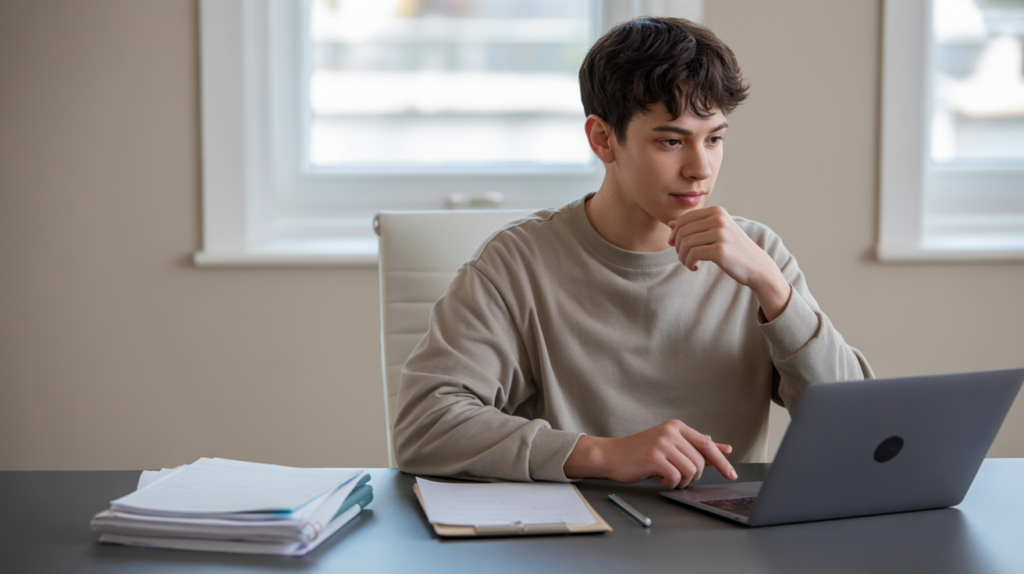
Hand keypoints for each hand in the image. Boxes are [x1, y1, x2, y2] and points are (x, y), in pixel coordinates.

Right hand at [563, 420, 736, 487]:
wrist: (611, 455)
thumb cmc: (639, 452)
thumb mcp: (670, 445)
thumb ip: (695, 447)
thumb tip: (724, 448)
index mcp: (677, 427)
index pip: (707, 444)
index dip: (722, 462)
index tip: (732, 474)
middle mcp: (671, 432)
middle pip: (700, 462)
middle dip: (693, 476)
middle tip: (679, 478)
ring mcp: (662, 443)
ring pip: (690, 470)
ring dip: (682, 481)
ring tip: (668, 478)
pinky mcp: (654, 457)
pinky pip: (676, 477)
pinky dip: (671, 484)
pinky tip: (661, 479)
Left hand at [667, 206, 790, 320]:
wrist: (757, 266)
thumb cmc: (734, 250)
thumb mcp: (715, 233)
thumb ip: (694, 226)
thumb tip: (670, 223)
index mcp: (717, 211)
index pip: (684, 219)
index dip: (675, 233)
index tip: (675, 246)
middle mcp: (719, 219)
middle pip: (682, 231)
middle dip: (677, 246)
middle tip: (683, 257)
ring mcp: (720, 234)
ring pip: (685, 243)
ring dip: (682, 257)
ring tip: (688, 263)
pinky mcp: (720, 250)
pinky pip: (692, 254)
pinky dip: (688, 263)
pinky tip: (694, 268)